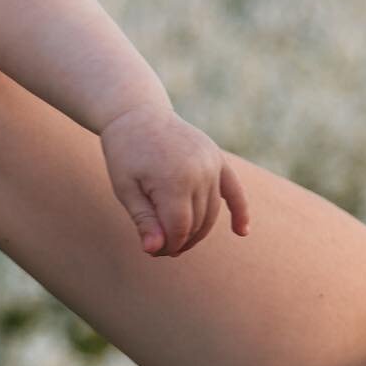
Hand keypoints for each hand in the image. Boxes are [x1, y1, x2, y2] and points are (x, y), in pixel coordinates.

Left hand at [99, 102, 250, 255]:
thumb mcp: (125, 188)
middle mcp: (199, 172)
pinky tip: (241, 232)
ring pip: (212, 212)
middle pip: (197, 223)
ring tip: (178, 241)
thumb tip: (155, 250)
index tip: (153, 251)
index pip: (179, 228)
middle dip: (180, 241)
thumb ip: (143, 220)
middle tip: (161, 249)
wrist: (137, 114)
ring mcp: (212, 164)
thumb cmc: (125, 153)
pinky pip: (235, 190)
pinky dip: (240, 211)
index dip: (168, 245)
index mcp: (173, 180)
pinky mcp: (218, 159)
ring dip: (198, 231)